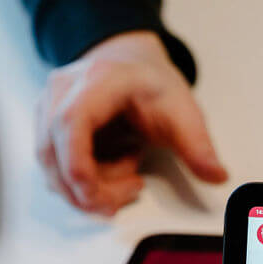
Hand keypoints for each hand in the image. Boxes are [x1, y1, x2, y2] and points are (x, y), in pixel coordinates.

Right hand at [35, 32, 226, 215]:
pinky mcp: (46, 129)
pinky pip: (56, 169)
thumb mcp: (183, 112)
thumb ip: (199, 146)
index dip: (78, 168)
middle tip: (132, 192)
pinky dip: (84, 183)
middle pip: (53, 153)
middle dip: (89, 190)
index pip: (70, 125)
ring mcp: (48, 109)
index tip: (99, 197)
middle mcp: (61, 91)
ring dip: (90, 188)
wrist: (132, 66)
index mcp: (97, 81)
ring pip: (52, 167)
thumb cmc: (152, 85)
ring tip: (131, 176)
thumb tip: (216, 175)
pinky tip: (114, 172)